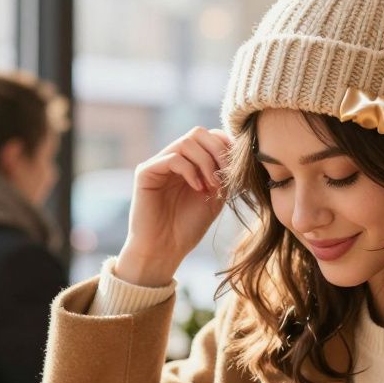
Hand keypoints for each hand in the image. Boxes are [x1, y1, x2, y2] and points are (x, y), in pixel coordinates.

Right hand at [116, 127, 229, 285]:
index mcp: (189, 163)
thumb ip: (224, 173)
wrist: (164, 249)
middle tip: (225, 175)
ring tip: (211, 186)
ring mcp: (158, 164)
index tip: (236, 167)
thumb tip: (237, 151)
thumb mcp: (215, 197)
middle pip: (198, 133)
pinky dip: (190, 170)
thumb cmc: (188, 227)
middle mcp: (172, 159)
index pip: (208, 137)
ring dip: (206, 162)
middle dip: (218, 151)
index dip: (226, 145)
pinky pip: (173, 158)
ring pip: (186, 142)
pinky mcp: (146, 172)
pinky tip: (197, 188)